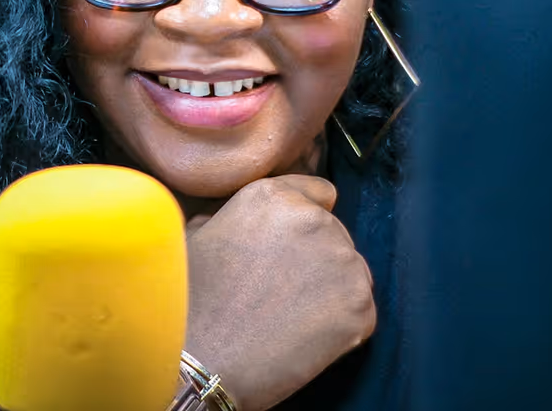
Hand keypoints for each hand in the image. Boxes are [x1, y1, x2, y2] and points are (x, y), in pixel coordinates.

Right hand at [184, 175, 375, 410]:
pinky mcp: (359, 306)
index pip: (319, 192)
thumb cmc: (190, 297)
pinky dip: (342, 322)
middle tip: (285, 286)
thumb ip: (227, 215)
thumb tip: (237, 221)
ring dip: (331, 286)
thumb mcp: (197, 233)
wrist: (203, 359)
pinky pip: (361, 308)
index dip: (306, 216)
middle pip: (335, 232)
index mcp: (273, 195)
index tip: (294, 242)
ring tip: (294, 313)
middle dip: (316, 254)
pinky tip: (307, 335)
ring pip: (351, 269)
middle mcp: (313, 219)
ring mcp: (342, 261)